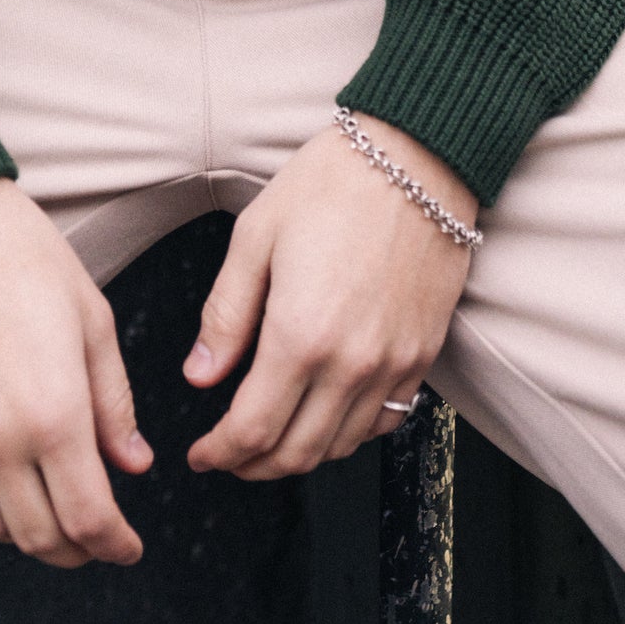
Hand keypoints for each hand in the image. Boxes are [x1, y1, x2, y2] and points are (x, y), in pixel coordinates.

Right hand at [0, 178, 152, 568]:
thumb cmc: (25, 256)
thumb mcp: (91, 319)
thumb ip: (114, 402)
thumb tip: (134, 465)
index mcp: (54, 412)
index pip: (89, 519)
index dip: (114, 545)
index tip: (128, 547)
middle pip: (40, 538)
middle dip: (76, 550)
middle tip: (95, 536)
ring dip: (25, 531)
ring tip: (48, 505)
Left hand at [184, 113, 476, 480]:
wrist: (418, 157)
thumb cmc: (332, 183)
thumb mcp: (256, 235)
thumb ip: (226, 314)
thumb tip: (200, 375)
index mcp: (300, 335)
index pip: (253, 430)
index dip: (220, 454)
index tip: (202, 454)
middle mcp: (351, 363)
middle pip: (297, 454)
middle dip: (253, 466)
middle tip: (228, 455)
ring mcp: (394, 363)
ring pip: (341, 446)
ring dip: (301, 455)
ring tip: (272, 439)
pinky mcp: (424, 354)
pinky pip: (385, 421)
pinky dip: (351, 433)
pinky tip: (328, 413)